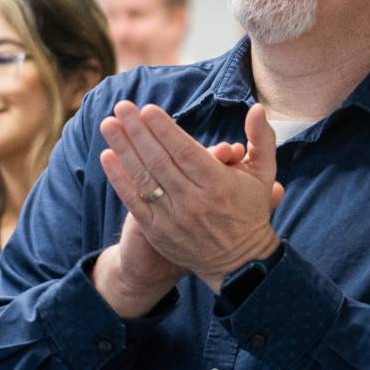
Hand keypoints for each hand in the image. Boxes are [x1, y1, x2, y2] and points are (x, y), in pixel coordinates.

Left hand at [98, 102, 283, 291]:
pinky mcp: (158, 232)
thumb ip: (261, 139)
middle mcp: (194, 201)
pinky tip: (107, 156)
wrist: (239, 263)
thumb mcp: (263, 176)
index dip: (164, 129)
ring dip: (123, 149)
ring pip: (144, 178)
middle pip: (159, 160)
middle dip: (138, 131)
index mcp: (218, 183)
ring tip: (108, 124)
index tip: (147, 109)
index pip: (185, 151)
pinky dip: (119, 179)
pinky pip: (134, 202)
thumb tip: (258, 108)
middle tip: (122, 107)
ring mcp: (173, 218)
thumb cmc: (250, 212)